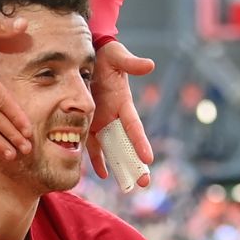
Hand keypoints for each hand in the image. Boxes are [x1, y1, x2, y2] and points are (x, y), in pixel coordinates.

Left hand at [87, 39, 154, 187]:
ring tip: (126, 185)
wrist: (90, 53)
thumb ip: (131, 63)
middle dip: (135, 164)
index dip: (140, 143)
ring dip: (119, 166)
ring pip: (112, 149)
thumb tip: (149, 65)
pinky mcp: (89, 123)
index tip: (148, 159)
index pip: (134, 127)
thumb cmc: (107, 54)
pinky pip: (93, 145)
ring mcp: (102, 122)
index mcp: (124, 104)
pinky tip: (102, 174)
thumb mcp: (118, 57)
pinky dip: (98, 159)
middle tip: (143, 183)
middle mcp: (115, 117)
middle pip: (127, 145)